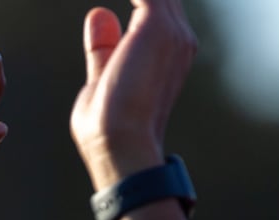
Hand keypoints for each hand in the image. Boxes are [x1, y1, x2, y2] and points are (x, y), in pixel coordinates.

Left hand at [70, 1, 197, 190]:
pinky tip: (104, 1)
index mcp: (169, 49)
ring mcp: (170, 29)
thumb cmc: (107, 129)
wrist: (120, 147)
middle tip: (111, 8)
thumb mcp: (101, 78)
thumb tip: (99, 13)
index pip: (154, 0)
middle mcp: (178, 36)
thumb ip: (103, 47)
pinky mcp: (154, 22)